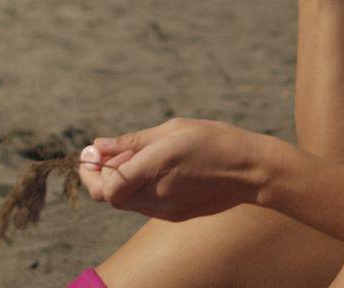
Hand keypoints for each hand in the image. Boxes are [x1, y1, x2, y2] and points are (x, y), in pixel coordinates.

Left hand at [76, 118, 280, 221]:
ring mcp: (166, 209)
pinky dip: (136, 189)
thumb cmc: (214, 140)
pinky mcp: (174, 215)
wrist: (250, 170)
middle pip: (109, 197)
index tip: (93, 152)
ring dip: (118, 182)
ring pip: (124, 203)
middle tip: (104, 155)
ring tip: (136, 158)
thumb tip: (98, 145)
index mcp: (157, 166)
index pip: (108, 186)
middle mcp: (158, 194)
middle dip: (98, 177)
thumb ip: (132, 141)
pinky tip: (153, 172)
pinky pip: (142, 205)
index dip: (92, 171)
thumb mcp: (173, 129)